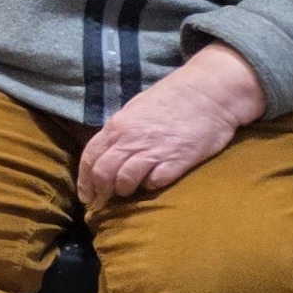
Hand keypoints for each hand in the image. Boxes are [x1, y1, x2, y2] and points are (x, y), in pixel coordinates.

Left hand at [76, 44, 264, 207]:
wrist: (209, 91)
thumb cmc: (172, 97)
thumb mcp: (136, 109)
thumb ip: (120, 130)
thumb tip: (108, 151)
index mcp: (117, 126)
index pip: (90, 158)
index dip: (84, 180)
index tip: (86, 195)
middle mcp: (131, 140)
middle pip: (103, 174)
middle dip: (100, 191)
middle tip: (104, 200)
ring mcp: (154, 151)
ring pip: (125, 181)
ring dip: (124, 190)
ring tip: (129, 191)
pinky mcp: (177, 161)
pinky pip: (155, 182)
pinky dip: (151, 186)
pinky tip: (154, 182)